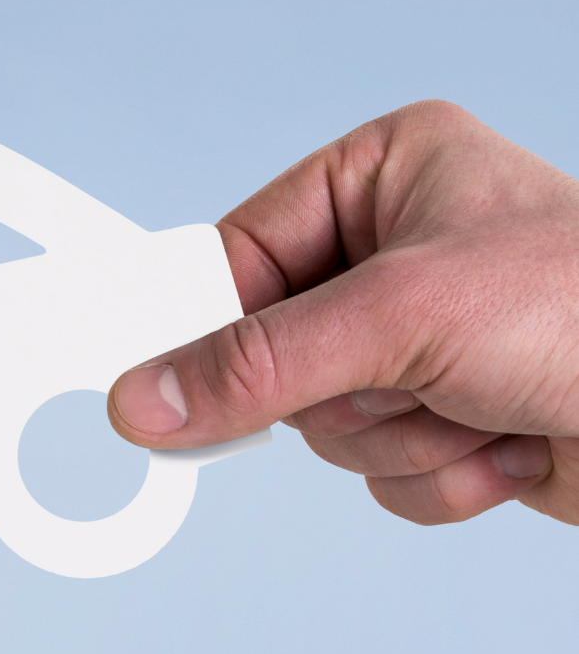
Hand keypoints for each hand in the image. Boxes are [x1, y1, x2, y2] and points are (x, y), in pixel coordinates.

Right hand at [108, 100, 578, 524]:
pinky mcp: (445, 416)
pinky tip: (504, 441)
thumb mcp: (403, 315)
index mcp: (382, 176)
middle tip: (397, 378)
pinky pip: (377, 474)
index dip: (201, 327)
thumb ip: (259, 363)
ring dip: (400, 440)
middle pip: (271, 359)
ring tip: (478, 403)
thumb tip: (147, 401)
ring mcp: (420, 343)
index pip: (235, 256)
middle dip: (345, 394)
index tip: (152, 380)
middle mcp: (395, 256)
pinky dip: (437, 477)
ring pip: (323, 430)